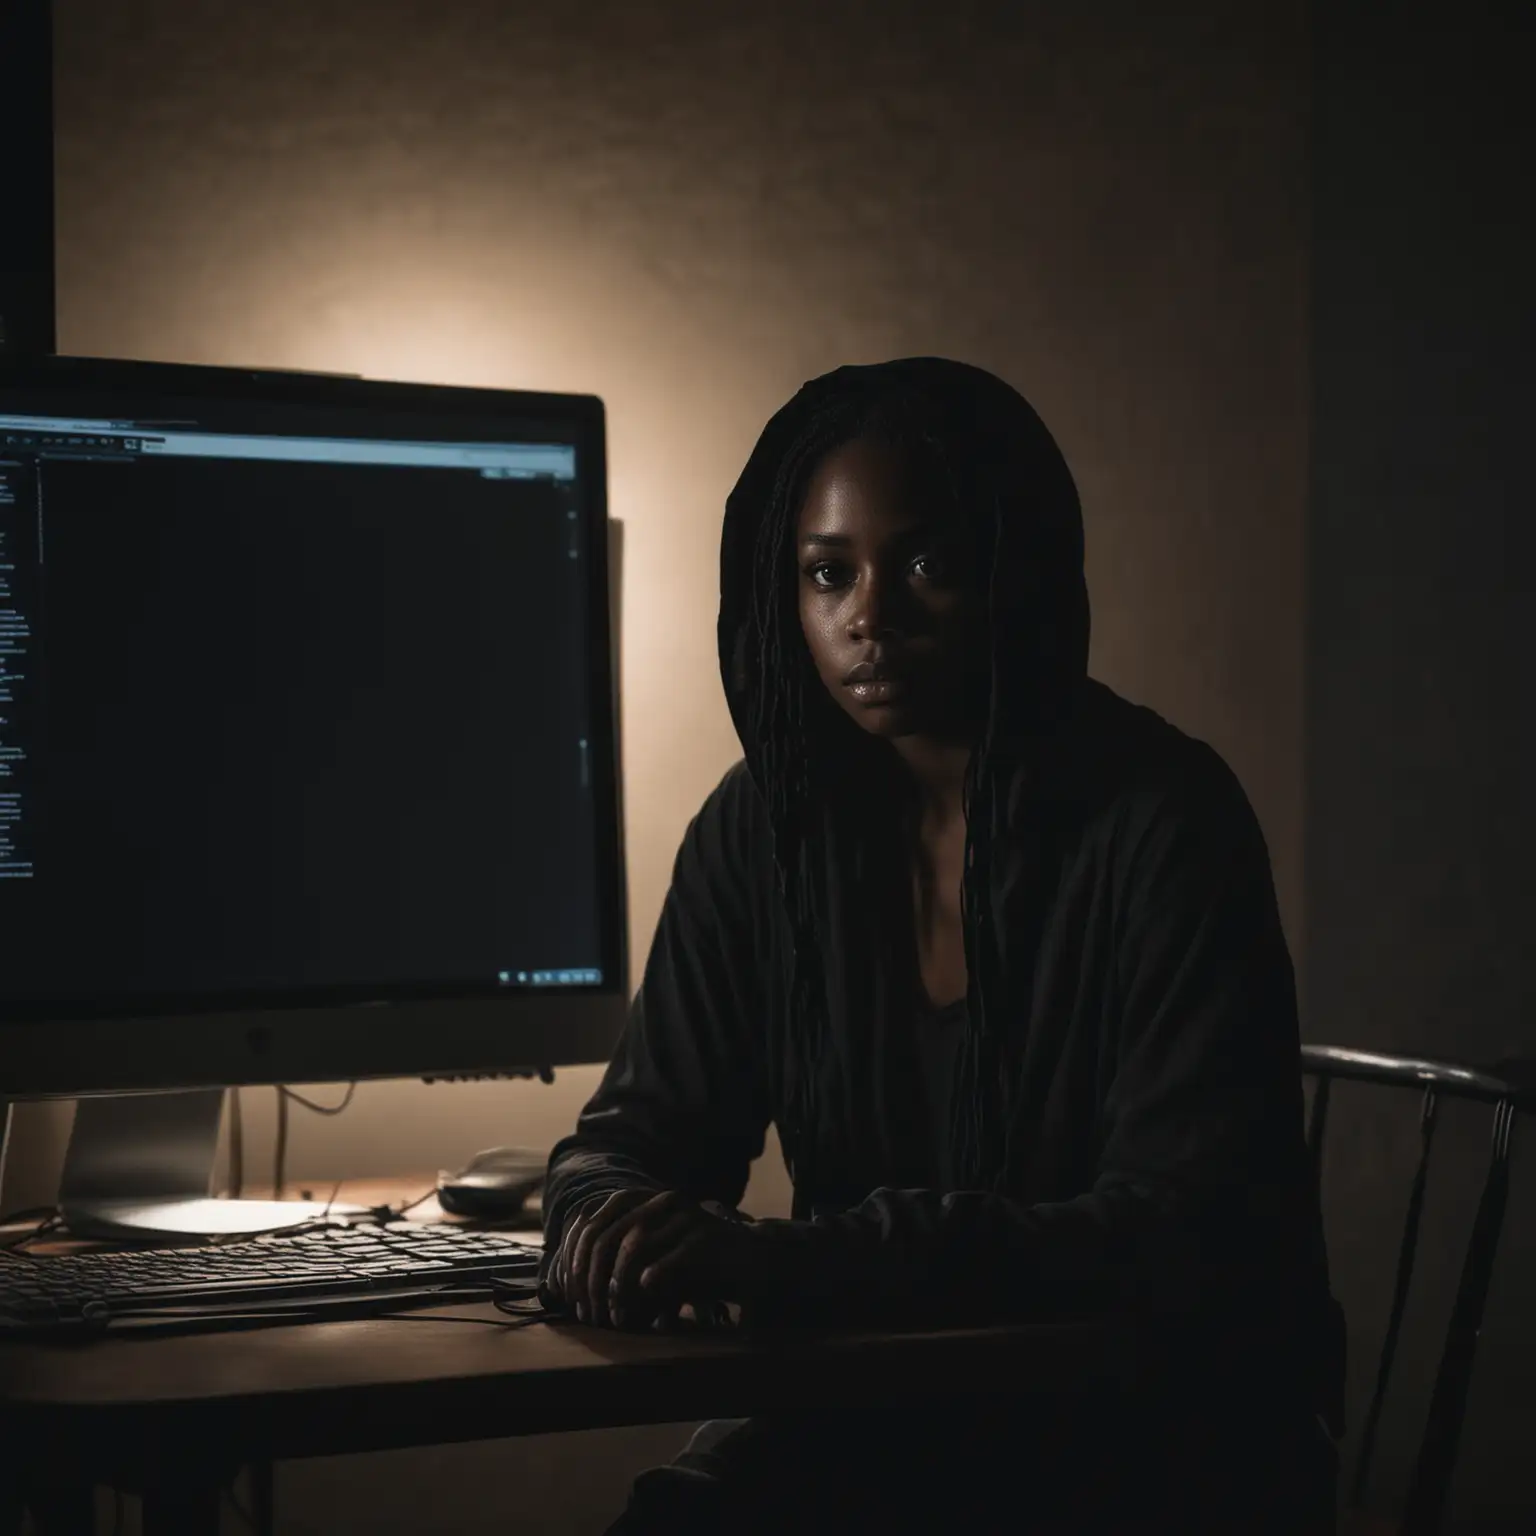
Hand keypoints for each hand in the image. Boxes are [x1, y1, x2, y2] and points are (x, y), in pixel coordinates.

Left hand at [549, 1188, 739, 1328]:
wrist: (747, 1259)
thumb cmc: (690, 1265)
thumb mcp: (647, 1259)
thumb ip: (610, 1263)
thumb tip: (558, 1285)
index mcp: (641, 1200)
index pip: (590, 1223)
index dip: (574, 1261)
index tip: (571, 1298)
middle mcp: (658, 1202)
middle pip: (607, 1235)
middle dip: (591, 1280)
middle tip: (590, 1315)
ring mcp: (682, 1217)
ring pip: (634, 1246)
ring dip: (617, 1287)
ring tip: (615, 1318)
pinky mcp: (703, 1239)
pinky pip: (669, 1257)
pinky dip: (652, 1277)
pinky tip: (643, 1295)